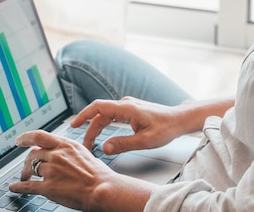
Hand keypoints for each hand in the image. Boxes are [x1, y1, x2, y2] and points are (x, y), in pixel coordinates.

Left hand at [9, 130, 152, 211]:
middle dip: (26, 162)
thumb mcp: (82, 153)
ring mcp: (52, 170)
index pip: (39, 136)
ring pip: (31, 169)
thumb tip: (58, 151)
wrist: (102, 189)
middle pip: (33, 154)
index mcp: (66, 144)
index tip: (19, 140)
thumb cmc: (97, 174)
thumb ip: (67, 150)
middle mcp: (57, 155)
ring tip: (24, 179)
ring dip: (25, 174)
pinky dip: (19, 187)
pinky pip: (28, 186)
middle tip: (25, 168)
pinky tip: (15, 188)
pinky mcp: (49, 187)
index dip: (26, 137)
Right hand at [70, 96, 188, 154]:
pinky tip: (101, 135)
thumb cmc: (166, 128)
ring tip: (91, 144)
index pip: (98, 107)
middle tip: (85, 146)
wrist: (179, 120)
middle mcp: (125, 104)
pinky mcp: (130, 111)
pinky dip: (104, 125)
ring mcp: (128, 107)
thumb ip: (124, 144)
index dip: (84, 115)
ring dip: (96, 129)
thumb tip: (105, 148)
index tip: (74, 125)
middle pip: (100, 114)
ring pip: (105, 116)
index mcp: (127, 108)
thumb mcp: (145, 141)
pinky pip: (112, 116)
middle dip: (89, 130)